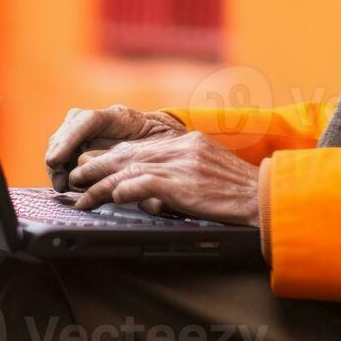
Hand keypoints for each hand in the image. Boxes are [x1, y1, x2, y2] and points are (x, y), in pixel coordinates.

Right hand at [44, 104, 185, 191]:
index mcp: (120, 117)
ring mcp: (90, 131)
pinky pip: (64, 152)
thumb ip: (158, 167)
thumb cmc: (166, 143)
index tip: (55, 160)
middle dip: (58, 155)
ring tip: (61, 185)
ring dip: (57, 164)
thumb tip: (152, 201)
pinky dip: (60, 168)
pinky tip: (63, 184)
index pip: (88, 121)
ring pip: (62, 141)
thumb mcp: (167, 150)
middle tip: (60, 181)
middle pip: (69, 131)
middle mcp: (100, 121)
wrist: (163, 137)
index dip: (69, 139)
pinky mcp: (84, 144)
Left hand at [67, 131, 259, 225]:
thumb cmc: (241, 193)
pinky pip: (141, 183)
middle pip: (128, 153)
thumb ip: (182, 173)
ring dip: (99, 183)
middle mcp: (180, 147)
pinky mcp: (181, 181)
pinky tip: (107, 198)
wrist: (265, 197)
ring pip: (128, 168)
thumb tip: (153, 189)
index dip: (113, 157)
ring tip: (80, 194)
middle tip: (75, 175)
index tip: (94, 164)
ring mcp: (180, 163)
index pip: (141, 147)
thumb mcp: (209, 173)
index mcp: (186, 142)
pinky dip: (120, 191)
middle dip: (98, 165)